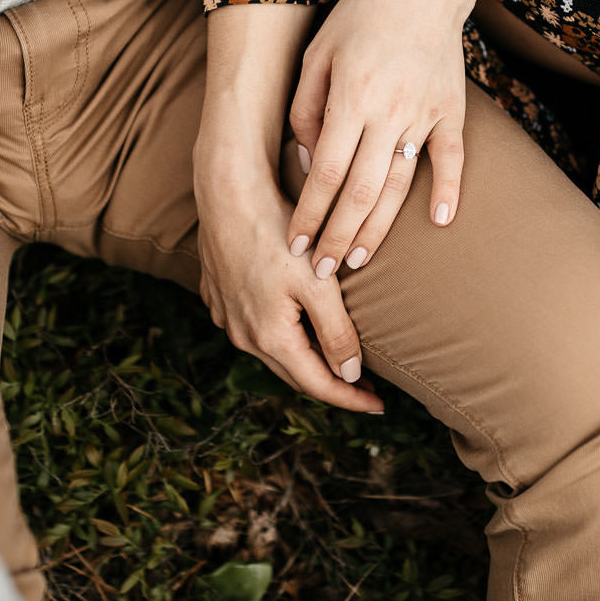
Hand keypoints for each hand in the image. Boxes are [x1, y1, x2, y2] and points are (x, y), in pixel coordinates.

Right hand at [192, 130, 384, 413]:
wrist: (227, 193)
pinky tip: (296, 327)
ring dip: (305, 361)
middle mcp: (242, 335)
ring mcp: (226, 316)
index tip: (380, 407)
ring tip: (336, 361)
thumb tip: (352, 374)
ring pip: (273, 352)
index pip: (318, 385)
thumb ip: (337, 333)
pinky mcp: (219, 296)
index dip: (351, 399)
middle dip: (331, 384)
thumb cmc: (278, 233)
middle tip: (366, 389)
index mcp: (270, 338)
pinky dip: (281, 337)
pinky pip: (253, 329)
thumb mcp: (318, 284)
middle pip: (294, 373)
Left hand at [286, 0, 599, 274]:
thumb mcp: (316, 54)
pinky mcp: (452, 109)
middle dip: (336, 237)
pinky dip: (448, 191)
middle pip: (360, 192)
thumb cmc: (360, 14)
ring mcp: (424, 112)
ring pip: (399, 185)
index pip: (324, 173)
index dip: (307, 215)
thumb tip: (305, 163)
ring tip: (357, 259)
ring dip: (378, 228)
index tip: (293, 246)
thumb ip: (305, 109)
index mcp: (350, 98)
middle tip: (319, 273)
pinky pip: (452, 158)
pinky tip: (440, 223)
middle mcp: (388, 111)